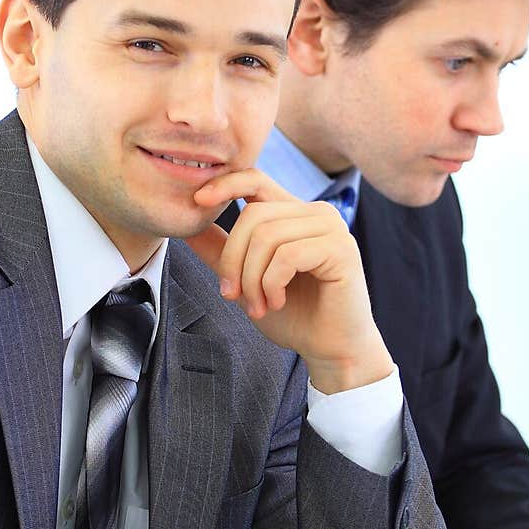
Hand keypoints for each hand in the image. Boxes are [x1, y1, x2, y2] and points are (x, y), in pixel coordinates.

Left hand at [186, 170, 392, 393]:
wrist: (330, 349)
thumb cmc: (293, 315)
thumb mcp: (246, 280)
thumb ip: (221, 251)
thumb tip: (187, 226)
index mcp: (293, 214)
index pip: (255, 179)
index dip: (225, 184)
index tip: (197, 201)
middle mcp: (315, 213)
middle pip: (254, 215)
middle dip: (233, 260)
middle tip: (232, 296)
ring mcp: (331, 228)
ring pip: (267, 237)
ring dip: (252, 279)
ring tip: (258, 307)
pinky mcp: (340, 249)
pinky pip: (287, 256)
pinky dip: (272, 284)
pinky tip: (277, 302)